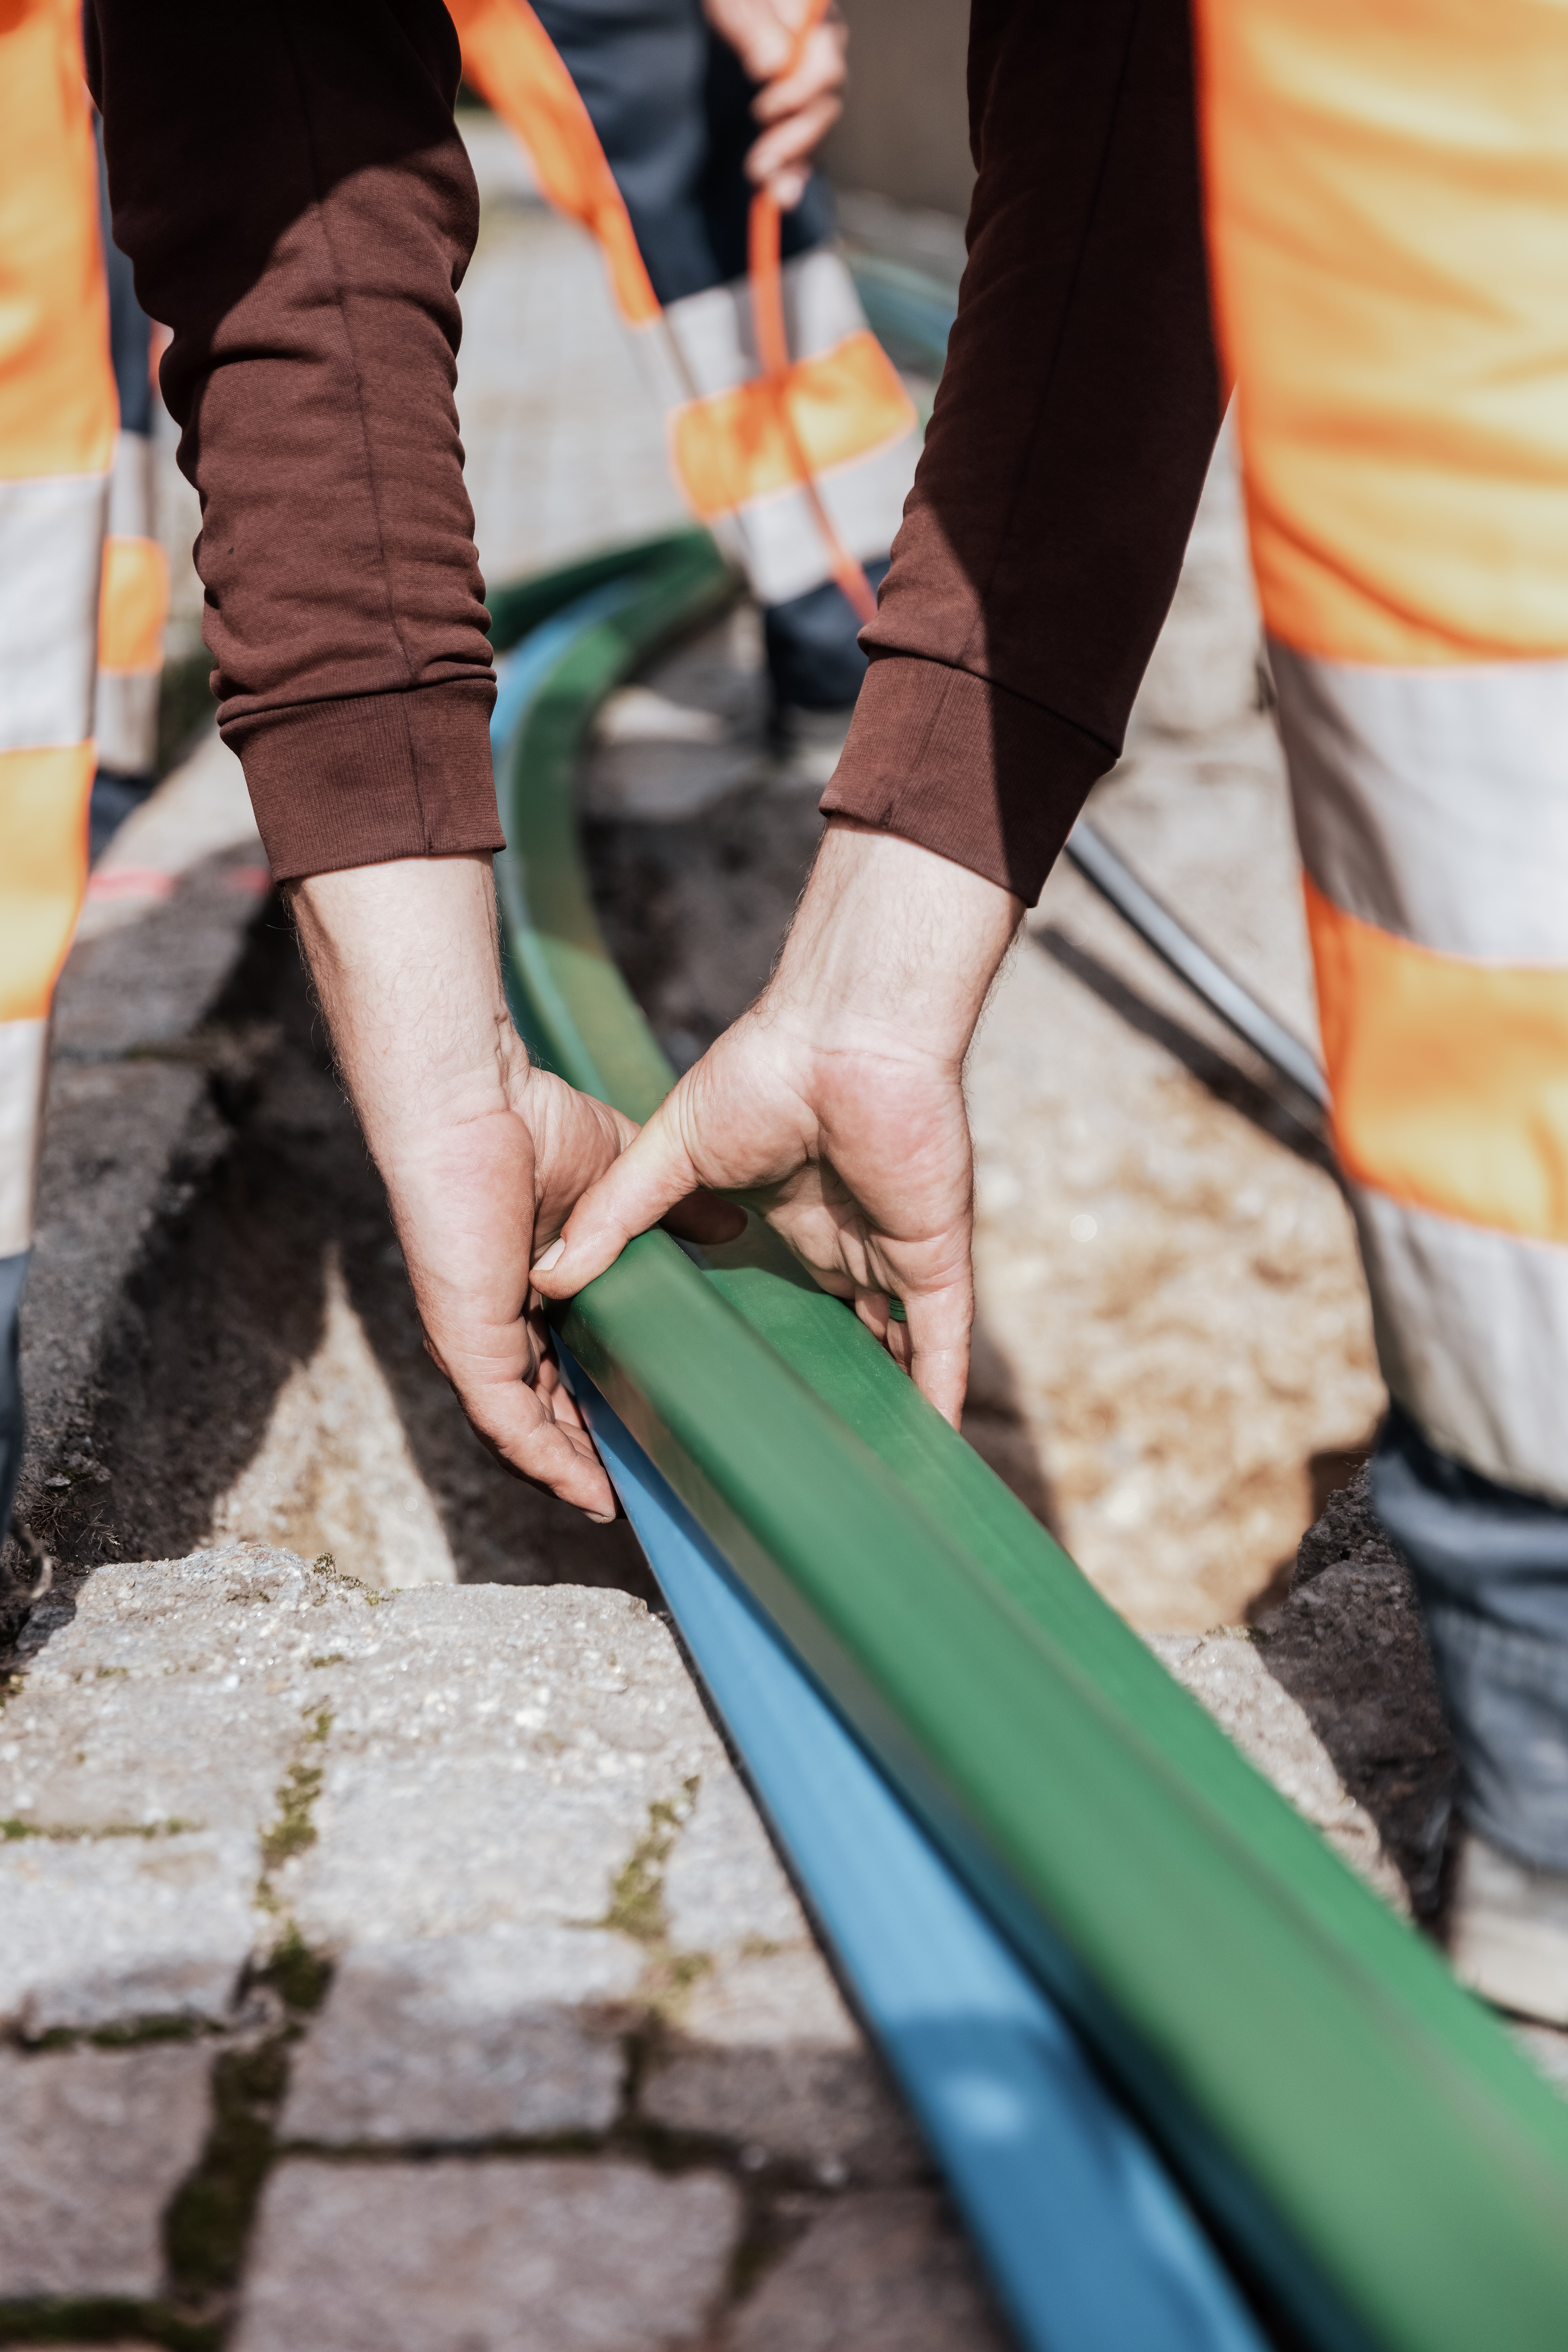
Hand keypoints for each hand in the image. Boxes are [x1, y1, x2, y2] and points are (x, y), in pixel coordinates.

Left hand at [287, 854, 634, 1520]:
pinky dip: (547, 1463)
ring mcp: (476, 1340)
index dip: (608, 1411)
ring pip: (522, 1435)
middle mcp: (497, 1327)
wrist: (474, 1097)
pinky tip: (589, 1490)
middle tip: (649, 1489)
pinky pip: (506, 1425)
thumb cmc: (532, 1122)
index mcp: (531, 1292)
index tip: (657, 1437)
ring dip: (571, 1476)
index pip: (567, 1372)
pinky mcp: (466, 1343)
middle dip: (592, 1459)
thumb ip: (673, 1213)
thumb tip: (733, 1230)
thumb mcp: (623, 1178)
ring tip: (622, 1506)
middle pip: (543, 1417)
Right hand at [532, 821, 1021, 1425]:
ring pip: (901, 1351)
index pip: (784, 1299)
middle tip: (803, 1461)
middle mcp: (850, 1242)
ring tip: (874, 1474)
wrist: (844, 1033)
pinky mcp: (933, 1260)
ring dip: (892, 1406)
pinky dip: (941, 1394)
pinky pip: (943, 1344)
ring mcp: (896, 1254)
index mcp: (793, 1219)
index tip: (729, 1401)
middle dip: (833, 1392)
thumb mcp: (672, 1151)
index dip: (768, 1347)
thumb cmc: (764, 1068)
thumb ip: (619, 1216)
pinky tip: (937, 1447)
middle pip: (846, 1335)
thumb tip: (551, 1276)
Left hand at [703, 0, 846, 207]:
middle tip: (759, 166)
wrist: (727, 7)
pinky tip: (782, 195)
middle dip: (794, 141)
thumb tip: (773, 66)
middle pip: (826, 107)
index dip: (800, 95)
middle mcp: (824, 56)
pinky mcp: (798, 110)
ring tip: (768, 190)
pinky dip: (793, 170)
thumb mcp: (736, 2)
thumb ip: (755, 28)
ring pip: (817, 131)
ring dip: (793, 164)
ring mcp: (813, 86)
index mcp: (819, 23)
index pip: (826, 66)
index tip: (765, 111)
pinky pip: (806, 144)